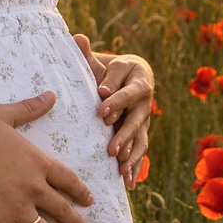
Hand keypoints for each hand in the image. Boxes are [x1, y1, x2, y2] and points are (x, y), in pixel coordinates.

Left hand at [75, 34, 154, 189]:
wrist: (132, 77)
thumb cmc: (111, 70)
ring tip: (119, 168)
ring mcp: (144, 120)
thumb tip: (77, 38)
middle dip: (123, 134)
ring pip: (141, 139)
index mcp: (138, 81)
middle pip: (136, 119)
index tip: (100, 107)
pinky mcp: (140, 134)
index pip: (127, 92)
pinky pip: (140, 152)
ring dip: (132, 155)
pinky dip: (135, 168)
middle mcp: (145, 103)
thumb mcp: (103, 62)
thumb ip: (89, 56)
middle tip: (110, 147)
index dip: (115, 99)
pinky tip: (127, 184)